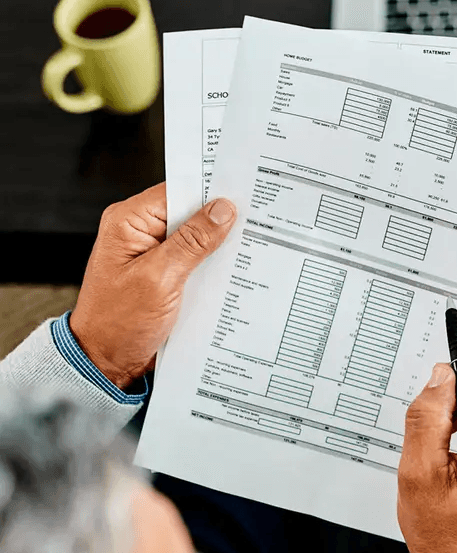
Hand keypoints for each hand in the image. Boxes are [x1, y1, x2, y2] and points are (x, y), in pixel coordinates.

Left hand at [69, 183, 236, 389]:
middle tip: (254, 222)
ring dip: (218, 245)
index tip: (244, 195)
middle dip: (219, 219)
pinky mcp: (165, 272)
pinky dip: (212, 263)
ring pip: (196, 236)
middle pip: (189, 211)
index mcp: (128, 221)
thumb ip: (192, 242)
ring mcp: (153, 252)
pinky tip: (232, 269)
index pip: (177, 190)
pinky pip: (195, 257)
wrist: (107, 361)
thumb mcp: (160, 278)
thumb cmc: (118, 323)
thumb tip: (222, 210)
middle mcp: (139, 231)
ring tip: (247, 247)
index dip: (211, 191)